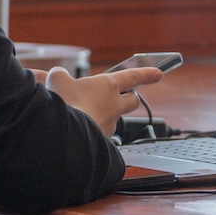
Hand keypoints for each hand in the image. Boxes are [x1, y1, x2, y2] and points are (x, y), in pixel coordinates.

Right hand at [45, 66, 162, 136]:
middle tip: (126, 95)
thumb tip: (57, 75)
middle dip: (131, 97)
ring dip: (107, 116)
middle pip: (132, 101)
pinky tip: (78, 130)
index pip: (133, 76)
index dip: (146, 73)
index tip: (158, 73)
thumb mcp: (57, 81)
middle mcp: (114, 106)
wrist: (65, 136)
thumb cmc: (66, 104)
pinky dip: (93, 131)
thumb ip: (59, 76)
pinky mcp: (101, 141)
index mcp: (108, 85)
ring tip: (86, 114)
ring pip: (115, 119)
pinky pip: (100, 134)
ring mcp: (109, 126)